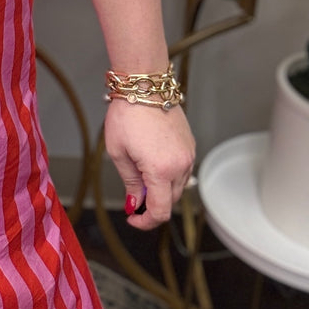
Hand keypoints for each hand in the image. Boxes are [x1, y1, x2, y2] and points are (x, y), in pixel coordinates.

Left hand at [104, 100, 194, 230]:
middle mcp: (180, 165)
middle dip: (152, 204)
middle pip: (170, 201)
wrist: (145, 86)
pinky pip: (182, 170)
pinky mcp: (190, 145)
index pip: (160, 211)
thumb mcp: (118, 152)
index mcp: (161, 170)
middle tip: (133, 196)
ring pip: (178, 186)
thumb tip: (135, 203)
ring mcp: (188, 155)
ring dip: (161, 189)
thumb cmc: (128, 114)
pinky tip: (152, 162)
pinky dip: (169, 175)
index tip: (134, 218)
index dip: (145, 221)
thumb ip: (130, 182)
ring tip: (140, 174)